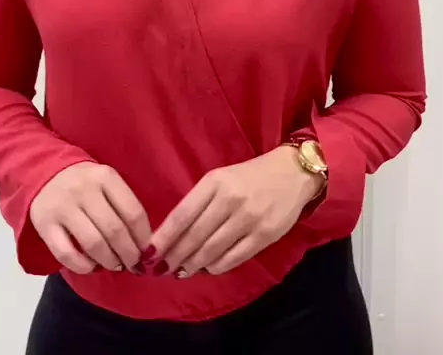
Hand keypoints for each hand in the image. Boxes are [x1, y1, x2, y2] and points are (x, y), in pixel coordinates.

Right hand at [30, 163, 150, 274]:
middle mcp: (84, 190)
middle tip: (134, 264)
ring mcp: (63, 208)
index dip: (144, 238)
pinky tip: (92, 266)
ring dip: (109, 261)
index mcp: (105, 177)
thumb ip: (123, 205)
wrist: (45, 174)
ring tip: (116, 265)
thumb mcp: (107, 183)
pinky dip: (83, 266)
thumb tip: (144, 244)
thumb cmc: (85, 183)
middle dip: (129, 254)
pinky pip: (66, 254)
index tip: (147, 251)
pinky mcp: (45, 225)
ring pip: (93, 243)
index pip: (133, 212)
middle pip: (114, 230)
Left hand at [150, 147, 323, 277]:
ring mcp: (249, 218)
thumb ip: (199, 202)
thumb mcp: (221, 178)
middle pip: (194, 236)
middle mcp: (230, 199)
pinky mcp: (265, 235)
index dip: (164, 238)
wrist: (293, 172)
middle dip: (175, 257)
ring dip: (193, 265)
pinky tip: (208, 268)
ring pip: (212, 251)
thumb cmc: (249, 175)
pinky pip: (233, 258)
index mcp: (215, 181)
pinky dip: (216, 267)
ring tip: (182, 271)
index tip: (150, 254)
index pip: (182, 215)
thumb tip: (173, 235)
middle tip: (162, 269)